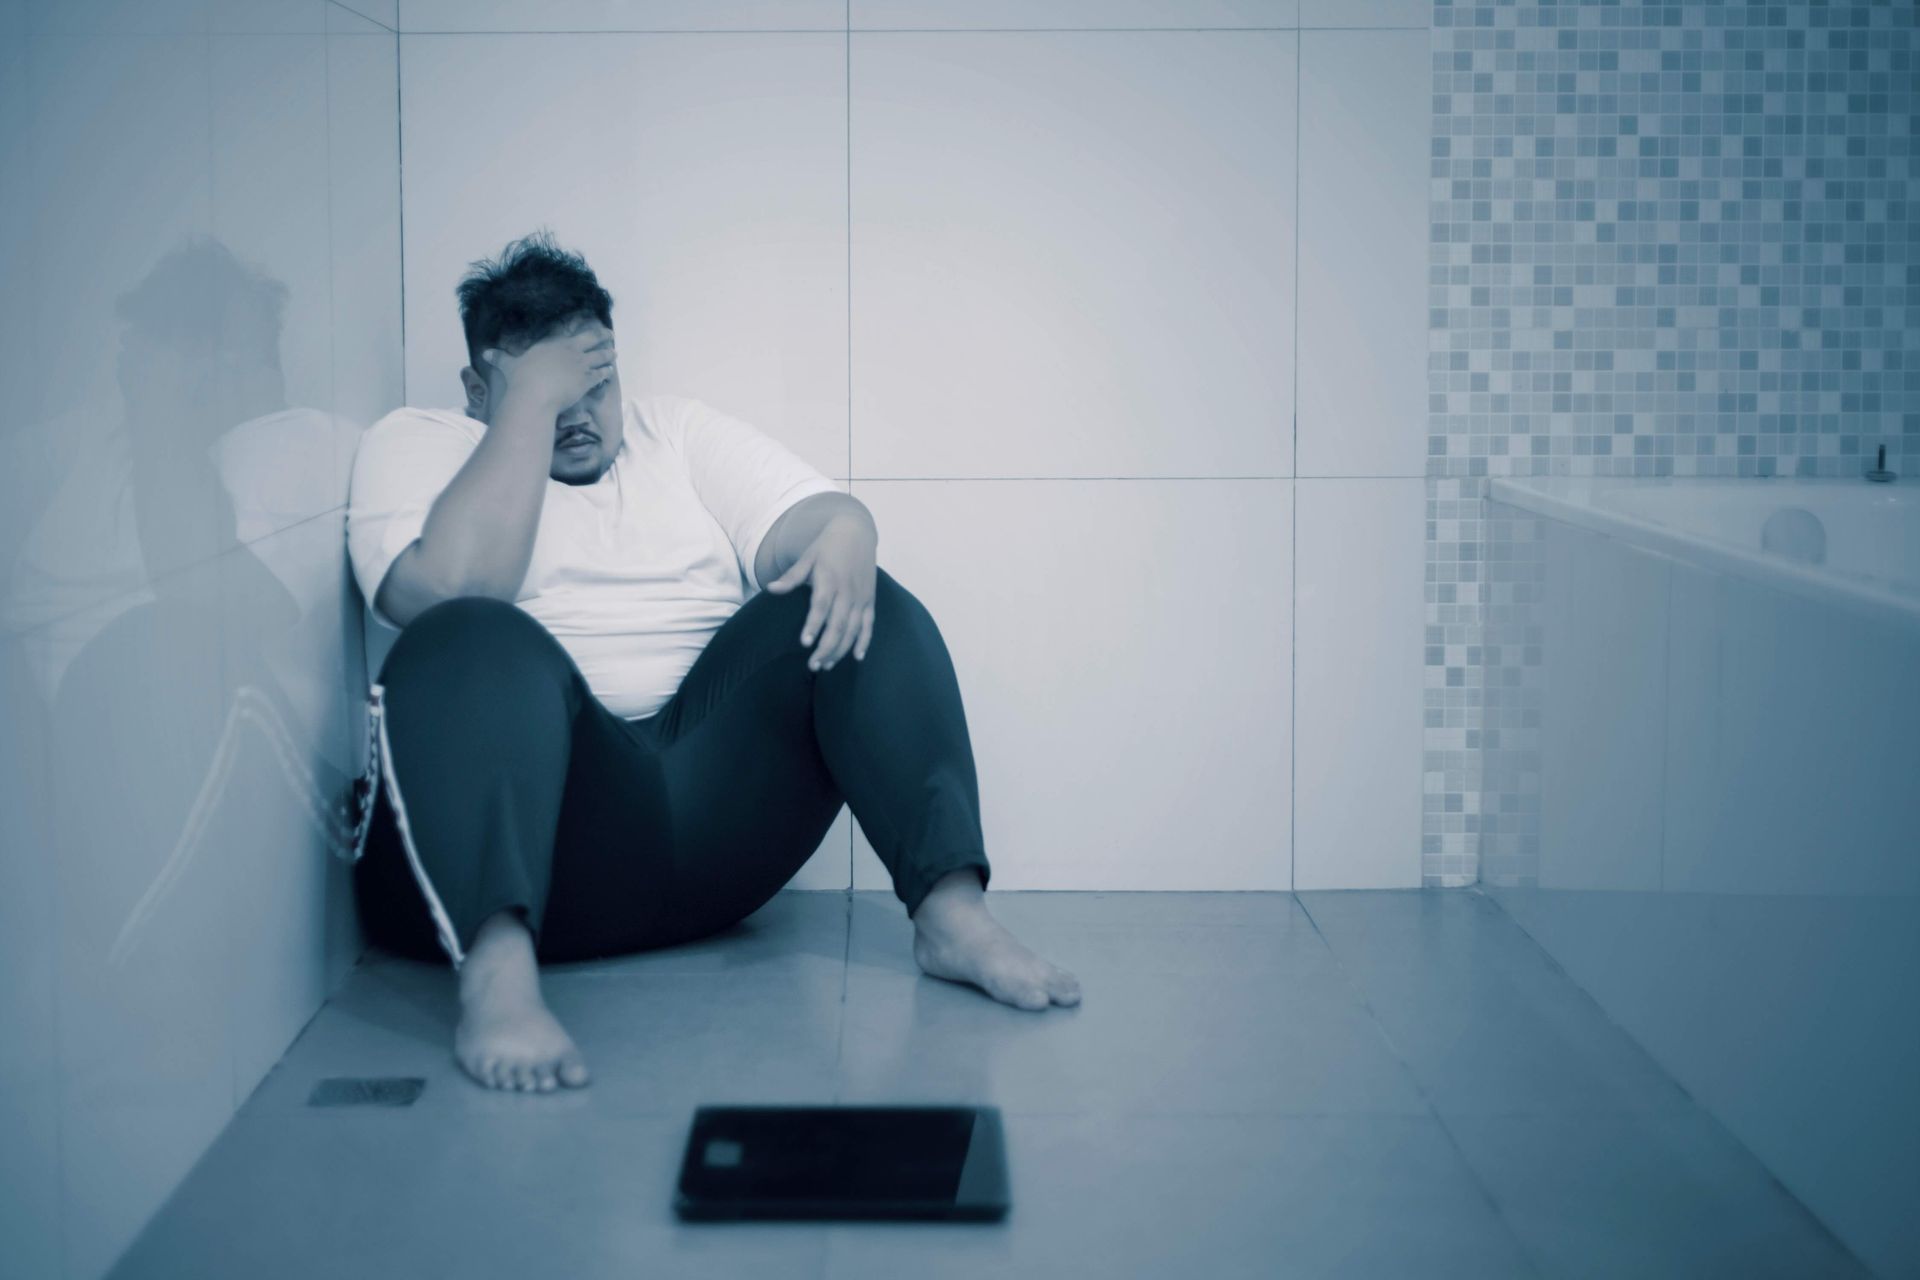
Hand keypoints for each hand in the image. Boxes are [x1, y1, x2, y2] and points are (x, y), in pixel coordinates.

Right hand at [482, 328, 614, 415]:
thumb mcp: (510, 366)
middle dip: (603, 336)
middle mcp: (570, 350)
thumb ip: (500, 358)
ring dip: (608, 354)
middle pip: (592, 338)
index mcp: (554, 344)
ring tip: (614, 353)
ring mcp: (581, 364)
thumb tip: (485, 353)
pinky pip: (601, 373)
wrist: (535, 394)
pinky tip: (610, 371)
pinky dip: (606, 372)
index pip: (572, 335)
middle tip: (610, 335)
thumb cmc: (522, 379)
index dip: (582, 333)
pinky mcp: (587, 379)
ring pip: (600, 355)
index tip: (588, 331)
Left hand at [764, 516, 877, 670]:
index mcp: (829, 579)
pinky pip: (869, 625)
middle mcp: (847, 591)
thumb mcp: (807, 558)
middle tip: (813, 665)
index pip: (821, 606)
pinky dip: (864, 641)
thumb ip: (791, 577)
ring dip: (841, 649)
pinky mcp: (869, 600)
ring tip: (827, 665)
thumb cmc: (827, 546)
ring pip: (853, 629)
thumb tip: (771, 589)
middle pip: (838, 624)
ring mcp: (861, 597)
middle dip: (826, 647)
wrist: (856, 531)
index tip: (805, 643)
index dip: (814, 625)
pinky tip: (857, 657)